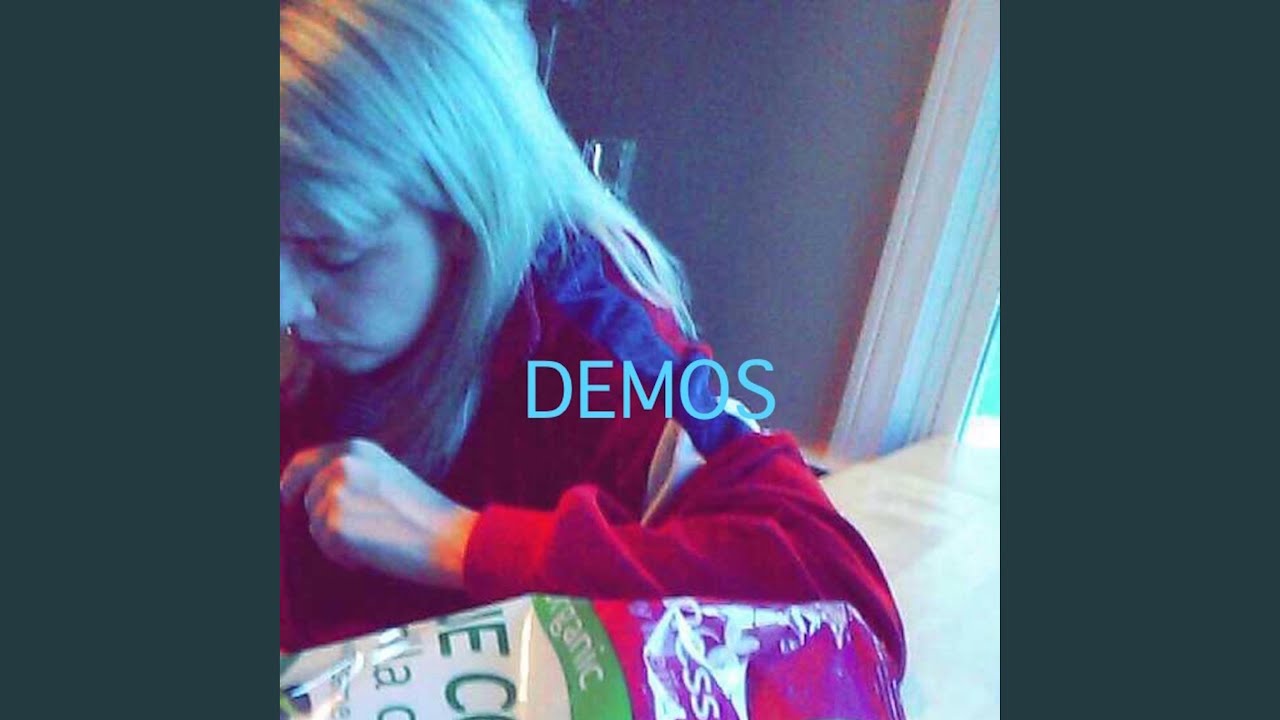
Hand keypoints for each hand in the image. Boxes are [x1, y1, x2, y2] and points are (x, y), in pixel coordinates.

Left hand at [280, 438, 478, 588]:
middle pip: (308, 498)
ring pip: (315, 525)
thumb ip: (351, 474)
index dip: (290, 482)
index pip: (304, 462)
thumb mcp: (386, 474)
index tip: (285, 498)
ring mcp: (335, 493)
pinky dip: (345, 556)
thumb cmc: (424, 514)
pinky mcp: (333, 525)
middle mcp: (340, 465)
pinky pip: (325, 547)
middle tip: (362, 533)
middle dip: (326, 519)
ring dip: (338, 539)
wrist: (450, 538)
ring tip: (377, 539)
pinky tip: (374, 552)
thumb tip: (310, 491)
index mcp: (355, 448)